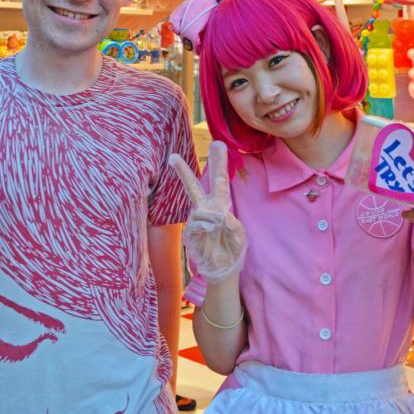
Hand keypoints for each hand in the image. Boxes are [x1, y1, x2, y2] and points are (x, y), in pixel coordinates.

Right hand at [170, 141, 247, 283]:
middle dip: (184, 172)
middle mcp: (206, 209)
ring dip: (210, 215)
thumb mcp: (239, 235)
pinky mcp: (190, 234)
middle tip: (173, 156)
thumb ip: (233, 225)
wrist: (223, 269)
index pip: (220, 181)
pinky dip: (204, 227)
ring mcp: (196, 221)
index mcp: (221, 205)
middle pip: (194, 186)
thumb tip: (220, 216)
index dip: (219, 163)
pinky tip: (210, 231)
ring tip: (219, 225)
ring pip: (196, 207)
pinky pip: (194, 224)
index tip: (218, 144)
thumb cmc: (233, 248)